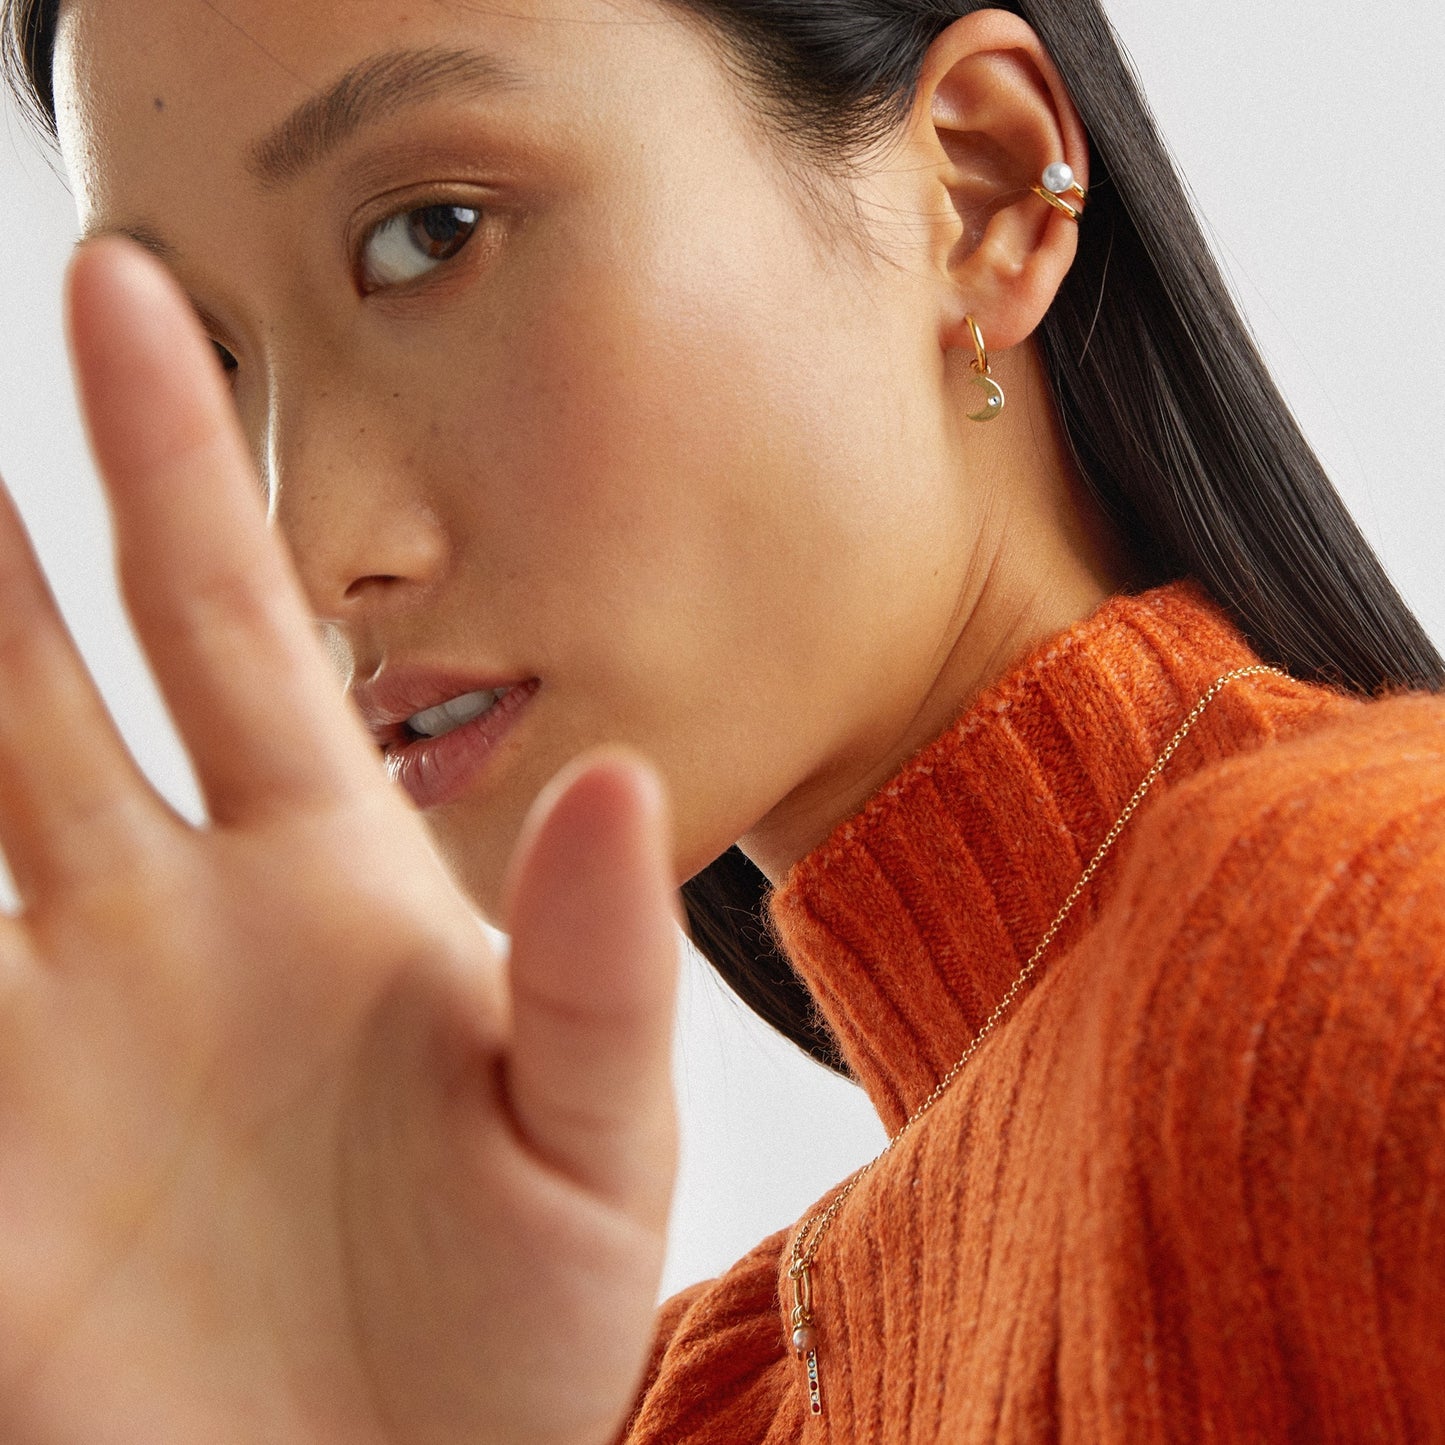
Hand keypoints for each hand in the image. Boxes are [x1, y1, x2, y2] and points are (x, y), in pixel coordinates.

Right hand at [0, 238, 681, 1444]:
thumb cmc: (523, 1329)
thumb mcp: (596, 1131)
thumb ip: (596, 964)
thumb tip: (611, 783)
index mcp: (323, 876)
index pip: (227, 623)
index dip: (173, 459)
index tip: (128, 289)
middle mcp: (163, 926)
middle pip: (33, 679)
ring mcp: (52, 1042)